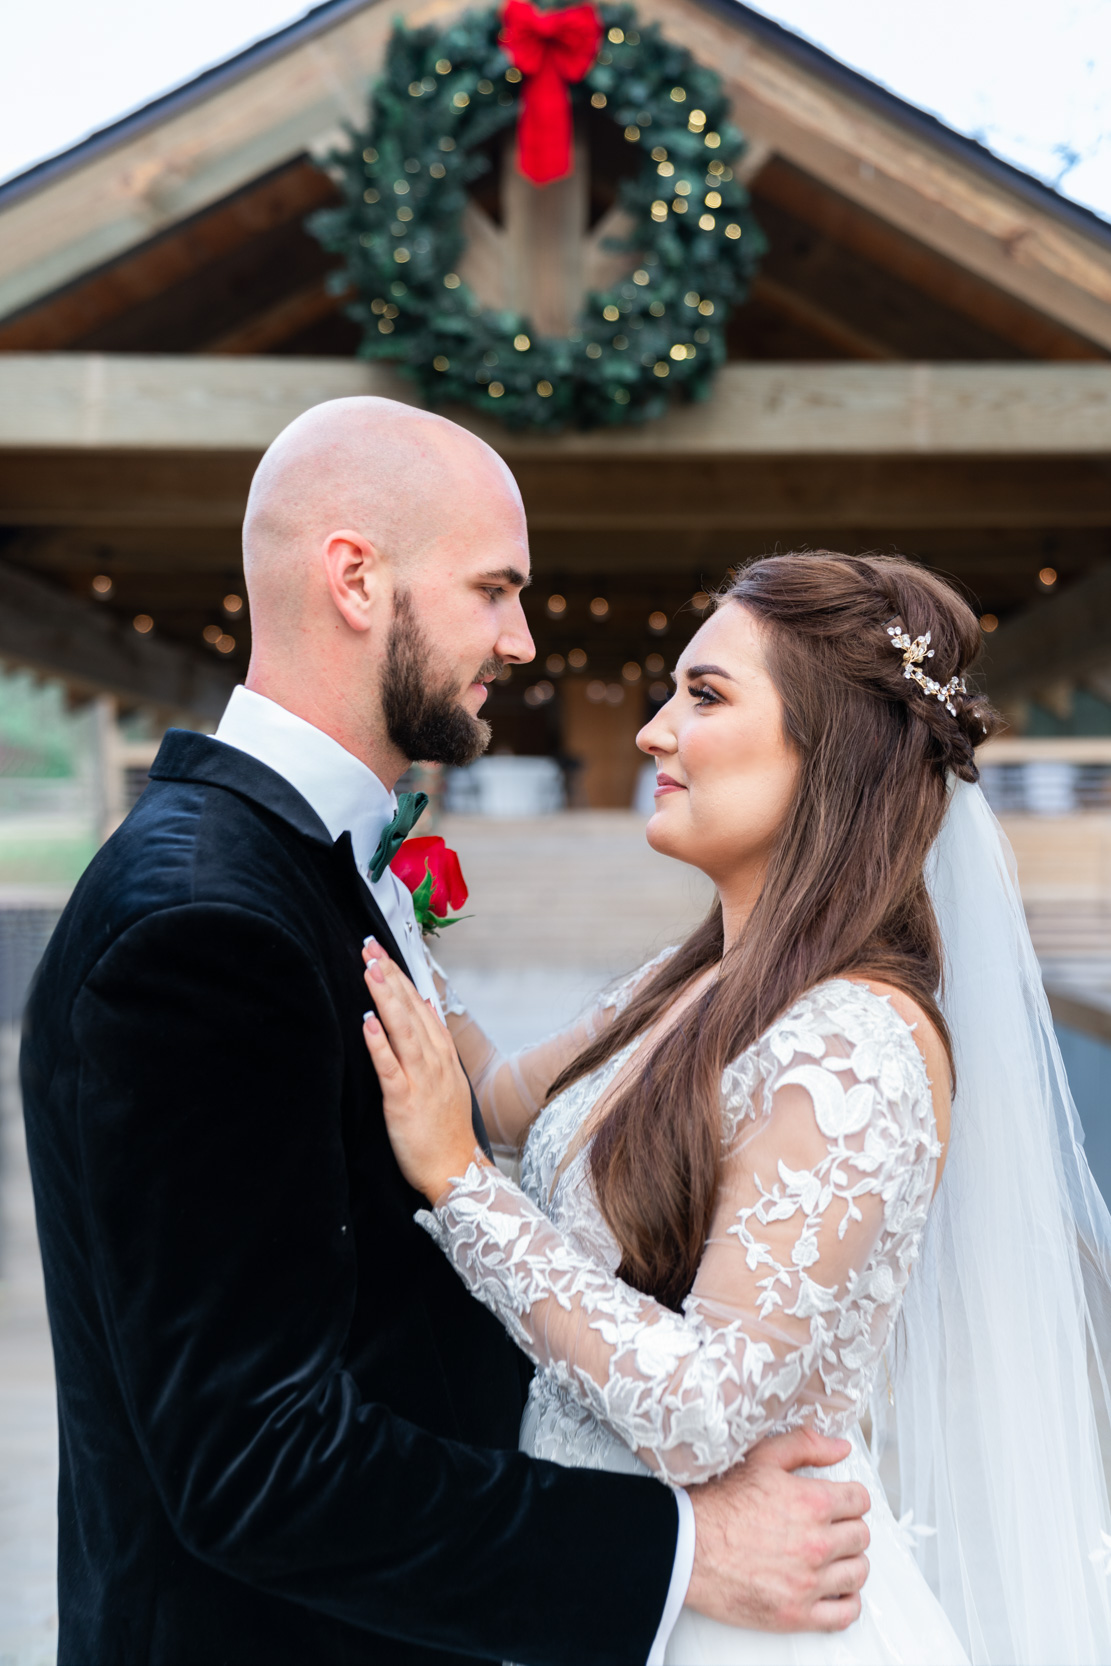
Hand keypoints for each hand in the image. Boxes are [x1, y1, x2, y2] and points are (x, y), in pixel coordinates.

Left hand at [361, 942, 481, 1200]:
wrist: (456, 1168)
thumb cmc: (445, 1127)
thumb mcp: (448, 1076)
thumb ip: (435, 1040)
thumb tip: (424, 1004)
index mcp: (442, 1053)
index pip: (420, 1004)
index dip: (400, 976)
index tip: (382, 950)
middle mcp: (434, 1061)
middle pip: (410, 1009)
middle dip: (390, 976)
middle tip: (369, 946)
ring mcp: (421, 1079)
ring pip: (402, 1031)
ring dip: (385, 998)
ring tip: (370, 970)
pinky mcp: (404, 1101)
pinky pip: (390, 1068)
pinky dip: (379, 1044)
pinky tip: (368, 1023)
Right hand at [686, 1428, 869, 1632]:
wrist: (686, 1546)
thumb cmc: (718, 1504)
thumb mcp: (761, 1458)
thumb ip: (805, 1445)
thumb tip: (840, 1448)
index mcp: (812, 1502)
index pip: (860, 1501)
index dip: (851, 1499)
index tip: (842, 1504)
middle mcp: (816, 1542)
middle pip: (861, 1536)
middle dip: (849, 1529)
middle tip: (832, 1529)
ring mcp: (808, 1582)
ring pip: (858, 1573)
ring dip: (850, 1563)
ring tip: (833, 1558)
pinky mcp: (797, 1613)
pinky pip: (845, 1613)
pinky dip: (847, 1602)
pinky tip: (834, 1589)